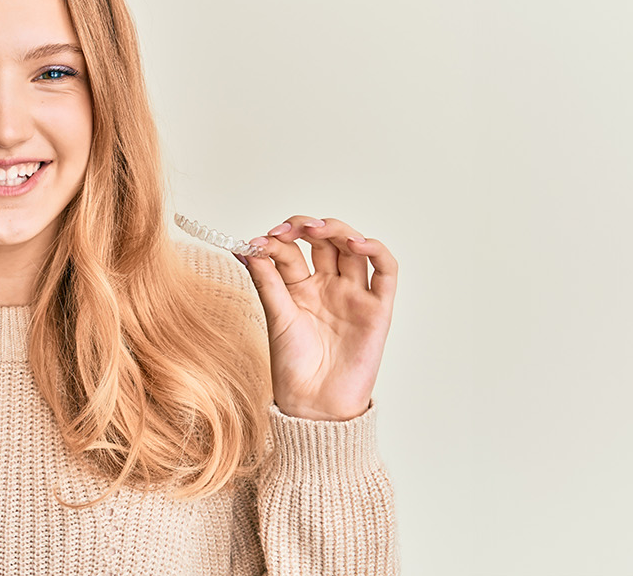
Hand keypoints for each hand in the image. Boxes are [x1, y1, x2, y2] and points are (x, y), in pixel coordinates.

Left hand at [236, 216, 397, 420]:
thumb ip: (267, 281)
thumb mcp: (276, 317)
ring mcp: (354, 295)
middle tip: (287, 230)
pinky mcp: (377, 308)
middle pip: (324, 242)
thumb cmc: (293, 367)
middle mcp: (328, 286)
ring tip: (315, 229)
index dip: (277, 240)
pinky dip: (376, 250)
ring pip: (353, 248)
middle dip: (306, 228)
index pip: (293, 251)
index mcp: (300, 288)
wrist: (314, 404)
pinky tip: (356, 243)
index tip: (257, 241)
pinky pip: (386, 272)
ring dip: (338, 230)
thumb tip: (246, 247)